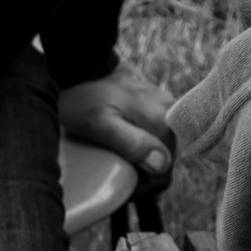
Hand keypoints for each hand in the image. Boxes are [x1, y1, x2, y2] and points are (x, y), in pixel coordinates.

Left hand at [59, 65, 175, 187]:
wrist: (81, 64)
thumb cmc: (84, 97)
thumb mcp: (101, 125)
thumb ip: (132, 144)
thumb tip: (161, 164)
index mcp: (162, 119)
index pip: (165, 171)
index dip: (143, 186)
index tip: (119, 185)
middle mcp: (169, 111)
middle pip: (165, 160)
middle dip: (143, 174)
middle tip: (114, 174)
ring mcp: (163, 105)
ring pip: (160, 148)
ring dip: (141, 160)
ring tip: (116, 160)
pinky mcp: (154, 102)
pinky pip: (154, 134)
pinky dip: (140, 145)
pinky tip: (121, 144)